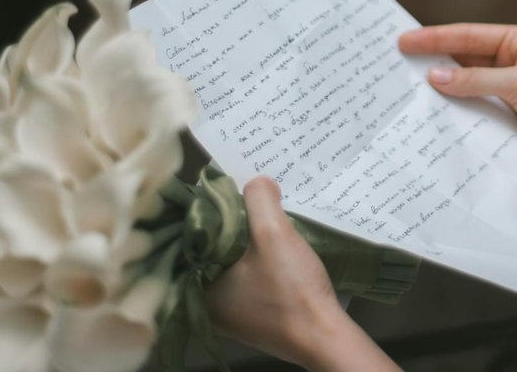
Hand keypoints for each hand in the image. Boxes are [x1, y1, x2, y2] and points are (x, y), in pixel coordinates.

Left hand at [205, 178, 394, 369]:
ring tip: (260, 214)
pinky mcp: (255, 315)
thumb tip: (256, 181)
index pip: (192, 237)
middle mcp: (208, 303)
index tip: (224, 189)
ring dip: (245, 241)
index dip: (208, 209)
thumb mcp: (274, 234)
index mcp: (198, 286)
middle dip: (229, 223)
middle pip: (212, 249)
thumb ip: (260, 200)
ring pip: (231, 263)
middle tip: (244, 196)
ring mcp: (233, 312)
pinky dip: (257, 259)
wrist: (324, 335)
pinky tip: (273, 246)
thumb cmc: (292, 291)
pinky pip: (248, 277)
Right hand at [398, 23, 516, 138]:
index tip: (404, 39)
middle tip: (398, 60)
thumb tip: (435, 76)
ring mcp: (512, 87)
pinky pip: (478, 104)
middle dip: (435, 58)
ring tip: (410, 86)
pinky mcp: (512, 112)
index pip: (470, 35)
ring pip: (469, 82)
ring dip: (444, 85)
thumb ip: (475, 80)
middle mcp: (515, 60)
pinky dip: (458, 106)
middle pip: (466, 56)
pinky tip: (437, 110)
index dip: (436, 37)